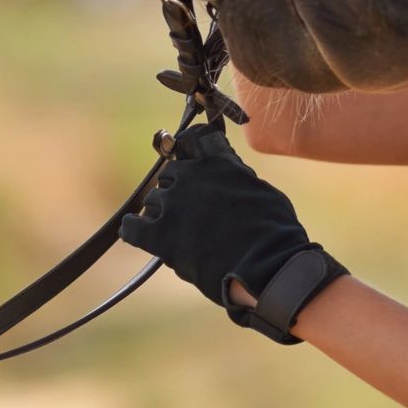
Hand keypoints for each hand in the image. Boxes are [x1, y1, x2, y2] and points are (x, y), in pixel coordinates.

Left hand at [117, 120, 347, 343]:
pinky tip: (137, 232)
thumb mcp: (261, 190)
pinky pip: (132, 227)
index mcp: (217, 162)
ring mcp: (174, 205)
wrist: (268, 265)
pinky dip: (133, 229)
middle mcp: (191, 176)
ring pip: (152, 201)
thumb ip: (237, 177)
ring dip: (161, 213)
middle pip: (169, 176)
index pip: (193, 141)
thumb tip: (228, 174)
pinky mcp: (161, 235)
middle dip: (177, 191)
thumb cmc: (275, 231)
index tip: (192, 163)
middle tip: (190, 212)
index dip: (191, 154)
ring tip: (177, 231)